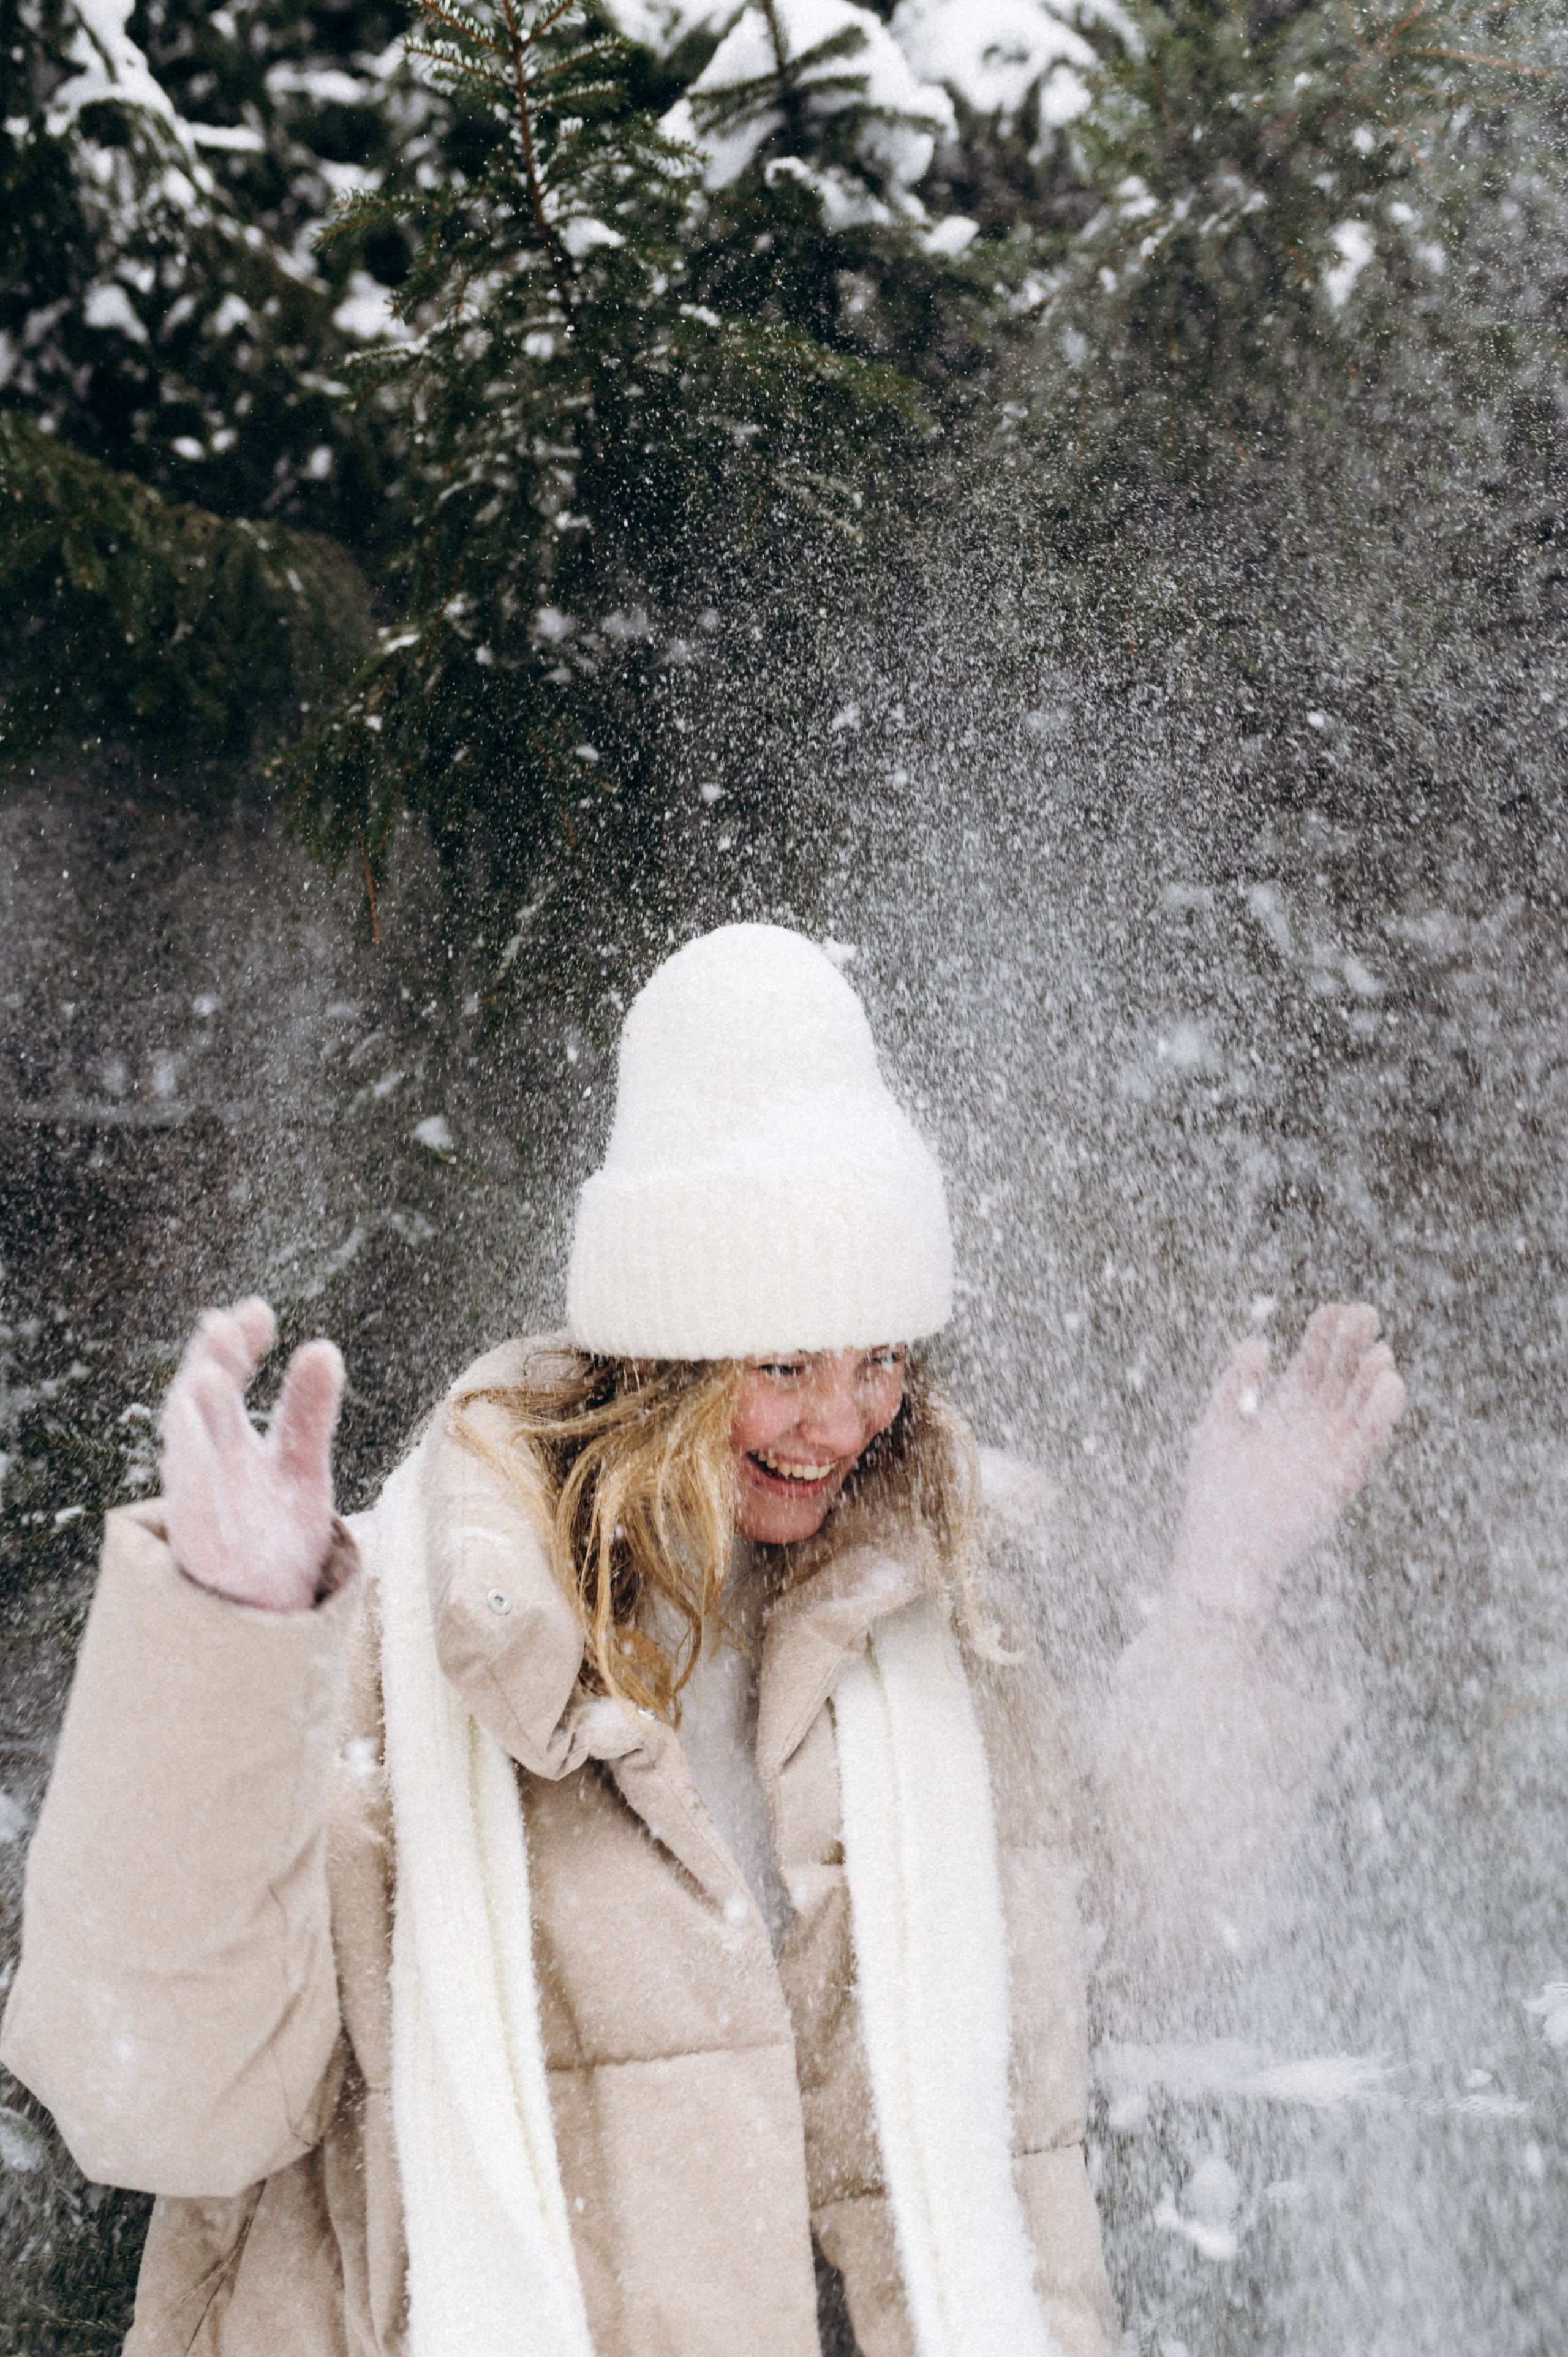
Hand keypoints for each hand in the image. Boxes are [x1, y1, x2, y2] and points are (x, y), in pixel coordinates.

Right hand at [159, 1297, 344, 1611]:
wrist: (265, 1611)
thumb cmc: (273, 1531)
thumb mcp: (301, 1464)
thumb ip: (308, 1411)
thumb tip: (323, 1346)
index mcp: (227, 1439)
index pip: (224, 1379)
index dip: (236, 1344)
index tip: (257, 1308)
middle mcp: (205, 1465)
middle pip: (198, 1407)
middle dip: (208, 1367)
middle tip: (221, 1327)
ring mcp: (198, 1507)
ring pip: (187, 1458)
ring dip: (196, 1419)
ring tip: (211, 1378)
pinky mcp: (199, 1552)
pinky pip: (195, 1520)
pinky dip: (199, 1492)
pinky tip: (205, 1457)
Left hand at [1172, 1303, 1405, 1623]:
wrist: (1222, 1548)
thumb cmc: (1214, 1491)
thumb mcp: (1218, 1425)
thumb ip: (1237, 1383)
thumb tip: (1258, 1342)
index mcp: (1286, 1410)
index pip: (1315, 1361)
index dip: (1326, 1334)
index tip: (1334, 1309)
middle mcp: (1315, 1427)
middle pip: (1342, 1376)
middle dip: (1355, 1345)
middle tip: (1366, 1314)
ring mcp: (1331, 1453)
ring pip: (1362, 1408)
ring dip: (1374, 1381)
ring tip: (1380, 1354)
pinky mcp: (1343, 1480)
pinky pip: (1369, 1445)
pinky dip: (1381, 1417)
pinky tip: (1390, 1387)